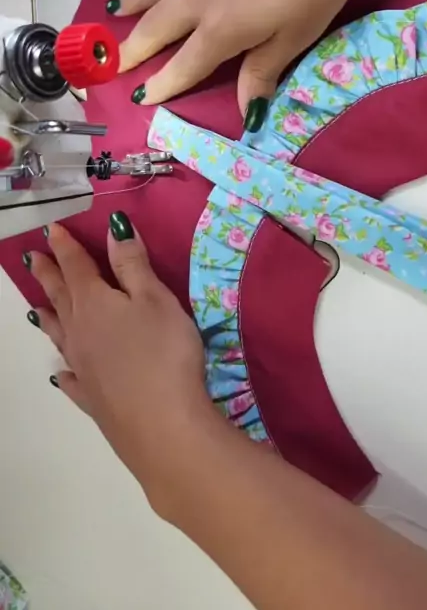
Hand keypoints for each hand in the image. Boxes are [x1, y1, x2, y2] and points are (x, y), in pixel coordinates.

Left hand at [26, 215, 206, 515]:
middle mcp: (80, 333)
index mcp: (94, 303)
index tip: (52, 230)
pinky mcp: (92, 399)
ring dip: (48, 318)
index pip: (76, 267)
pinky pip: (71, 380)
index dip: (66, 246)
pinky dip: (64, 372)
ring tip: (35, 309)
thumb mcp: (155, 299)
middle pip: (60, 297)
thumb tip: (112, 228)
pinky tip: (62, 374)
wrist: (162, 426)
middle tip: (33, 258)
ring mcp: (83, 368)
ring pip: (59, 336)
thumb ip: (132, 264)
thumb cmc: (164, 353)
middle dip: (49, 275)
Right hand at [109, 0, 378, 130]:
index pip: (188, 64)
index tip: (142, 98)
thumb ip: (266, 68)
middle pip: (162, 25)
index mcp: (223, 27)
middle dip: (138, 47)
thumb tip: (246, 113)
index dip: (166, 84)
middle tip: (115, 62)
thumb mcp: (300, 30)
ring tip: (116, 8)